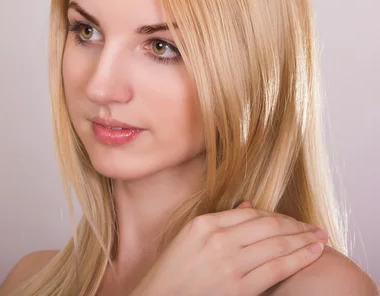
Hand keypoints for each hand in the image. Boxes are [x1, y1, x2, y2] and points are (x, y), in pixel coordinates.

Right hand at [132, 201, 327, 295]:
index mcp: (204, 224)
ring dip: (303, 239)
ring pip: (277, 244)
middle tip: (315, 227)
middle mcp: (217, 239)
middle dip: (296, 225)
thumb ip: (219, 222)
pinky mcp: (238, 287)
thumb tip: (248, 207)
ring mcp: (228, 263)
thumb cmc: (173, 272)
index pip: (251, 213)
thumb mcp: (189, 238)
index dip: (277, 216)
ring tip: (320, 238)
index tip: (292, 221)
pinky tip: (313, 252)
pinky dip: (299, 258)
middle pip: (268, 225)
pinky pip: (276, 268)